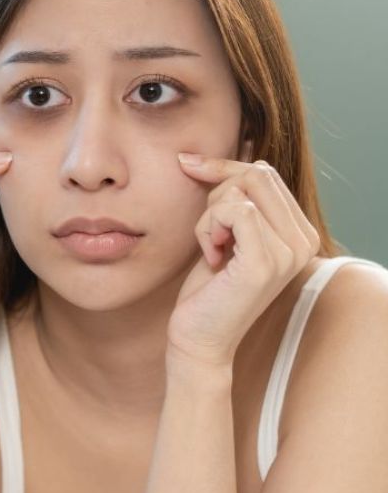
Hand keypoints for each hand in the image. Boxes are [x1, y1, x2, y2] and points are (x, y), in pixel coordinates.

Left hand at [168, 154, 320, 367]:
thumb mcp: (224, 234)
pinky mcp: (266, 261)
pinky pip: (235, 211)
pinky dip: (209, 229)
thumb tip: (214, 154)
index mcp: (299, 231)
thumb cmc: (206, 288)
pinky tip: (212, 258)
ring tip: (213, 250)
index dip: (223, 168)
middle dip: (216, 194)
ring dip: (209, 217)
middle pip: (255, 174)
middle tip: (209, 234)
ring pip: (241, 191)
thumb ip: (233, 199)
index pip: (264, 172)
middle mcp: (304, 240)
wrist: (198, 338)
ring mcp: (290, 251)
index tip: (189, 166)